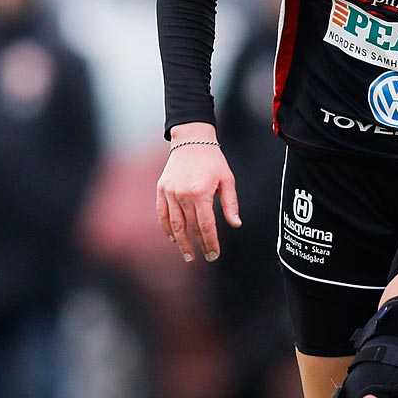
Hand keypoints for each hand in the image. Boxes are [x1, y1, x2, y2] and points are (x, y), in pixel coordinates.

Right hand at [155, 127, 240, 261]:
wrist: (191, 140)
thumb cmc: (212, 160)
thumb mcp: (227, 180)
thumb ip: (230, 204)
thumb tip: (236, 224)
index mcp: (201, 193)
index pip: (206, 225)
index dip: (211, 242)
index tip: (214, 254)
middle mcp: (183, 194)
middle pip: (191, 227)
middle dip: (199, 244)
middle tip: (206, 257)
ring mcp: (170, 192)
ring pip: (175, 224)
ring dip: (181, 242)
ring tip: (188, 255)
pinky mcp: (161, 190)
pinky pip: (162, 214)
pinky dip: (167, 228)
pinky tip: (173, 238)